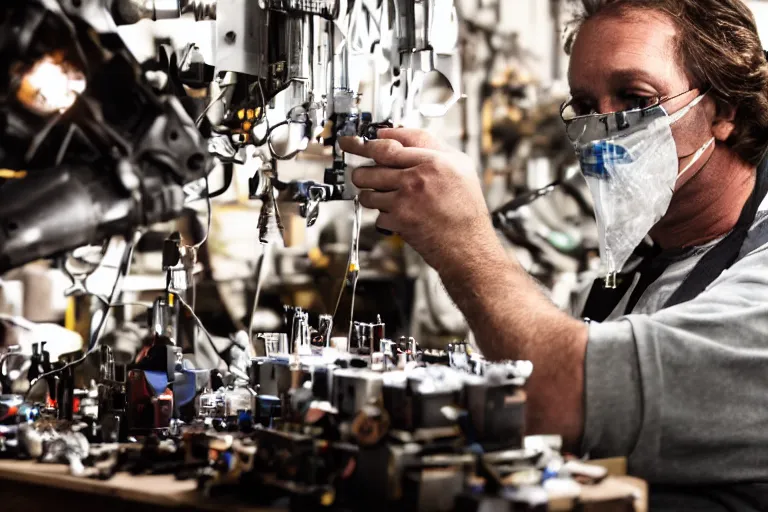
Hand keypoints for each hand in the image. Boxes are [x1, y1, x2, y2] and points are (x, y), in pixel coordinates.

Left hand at [339, 128, 499, 271]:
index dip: (372, 142)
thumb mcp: (461, 167)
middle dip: (362, 166)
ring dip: (369, 193)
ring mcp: (405, 199)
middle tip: (360, 170)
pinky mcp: (398, 220)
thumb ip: (433, 147)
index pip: (392, 143)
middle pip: (373, 163)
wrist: (467, 245)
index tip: (364, 142)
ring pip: (368, 189)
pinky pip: (376, 214)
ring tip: (380, 196)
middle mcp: (418, 177)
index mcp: (434, 161)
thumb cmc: (466, 209)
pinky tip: (396, 215)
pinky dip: (383, 216)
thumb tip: (402, 136)